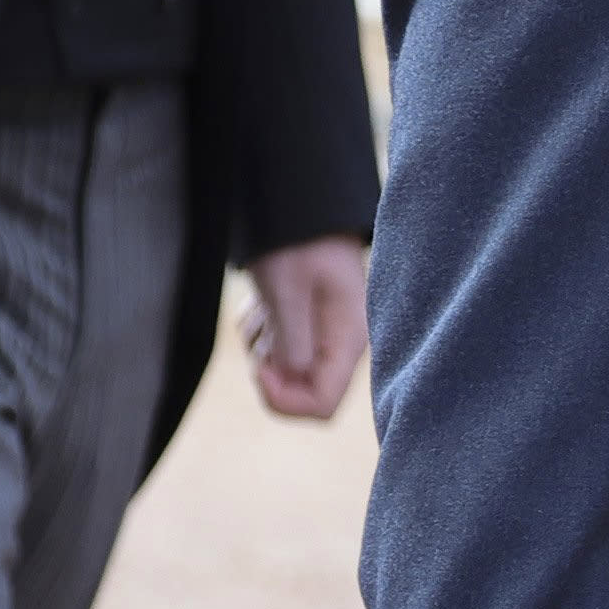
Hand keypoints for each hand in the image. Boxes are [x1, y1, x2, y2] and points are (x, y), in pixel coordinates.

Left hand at [245, 237, 366, 418]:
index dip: (283, 399)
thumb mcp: (286, 292)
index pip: (322, 406)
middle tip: (263, 326)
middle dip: (270, 368)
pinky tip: (265, 298)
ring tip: (265, 303)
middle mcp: (343, 343)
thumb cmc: (296, 242)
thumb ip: (291, 343)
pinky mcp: (310, 324)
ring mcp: (327, 334)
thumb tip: (291, 381)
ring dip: (262, 345)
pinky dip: (261, 329)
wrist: (300, 202)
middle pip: (302, 390)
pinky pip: (276, 347)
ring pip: (284, 368)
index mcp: (349, 340)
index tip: (259, 368)